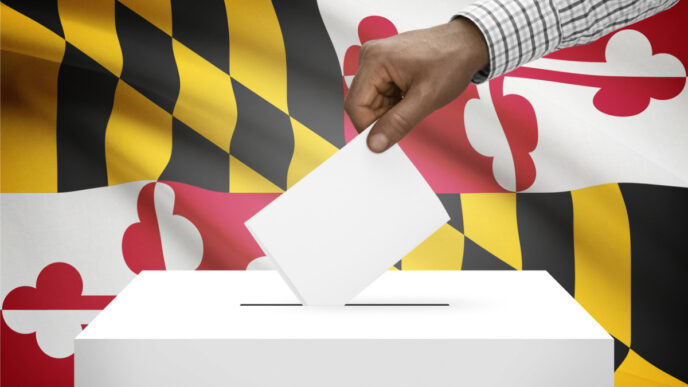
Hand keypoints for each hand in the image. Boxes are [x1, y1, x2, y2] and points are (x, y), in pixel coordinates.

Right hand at [344, 17, 488, 152]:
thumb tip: (375, 143)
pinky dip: (394, 104)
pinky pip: (380, 95)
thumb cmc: (451, 60)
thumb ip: (398, 123)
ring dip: (390, 111)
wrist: (467, 44)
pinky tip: (411, 97)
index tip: (383, 141)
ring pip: (371, 102)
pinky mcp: (384, 66)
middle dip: (382, 118)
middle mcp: (370, 57)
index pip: (355, 106)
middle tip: (408, 117)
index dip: (368, 128)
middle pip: (362, 104)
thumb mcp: (426, 98)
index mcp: (374, 60)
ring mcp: (376, 61)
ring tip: (414, 102)